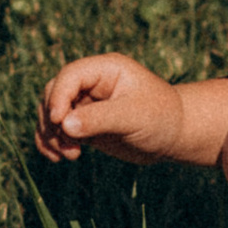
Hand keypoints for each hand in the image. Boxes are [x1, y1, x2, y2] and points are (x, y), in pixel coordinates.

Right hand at [35, 52, 191, 167]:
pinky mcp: (85, 124)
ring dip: (52, 134)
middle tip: (68, 146)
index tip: (59, 122)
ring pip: (52, 113)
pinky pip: (58, 130)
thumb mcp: (133, 116)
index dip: (59, 97)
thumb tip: (64, 125)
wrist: (175, 136)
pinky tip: (57, 158)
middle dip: (54, 120)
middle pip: (54, 93)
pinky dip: (52, 142)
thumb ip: (99, 118)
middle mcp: (92, 83)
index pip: (70, 76)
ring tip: (69, 155)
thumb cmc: (161, 118)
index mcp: (105, 69)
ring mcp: (86, 103)